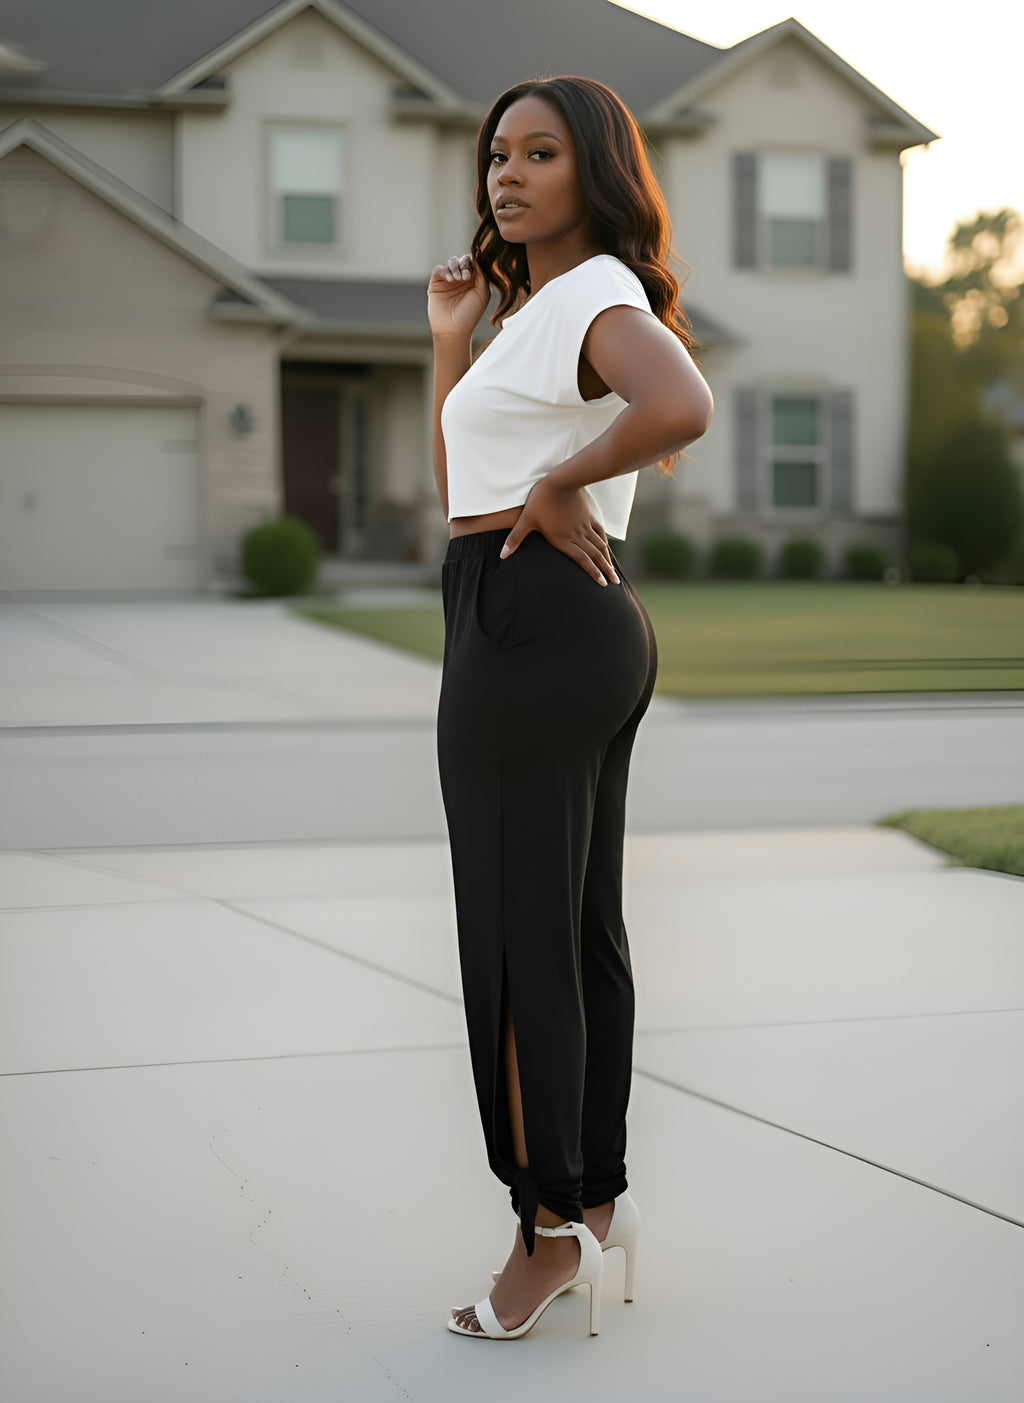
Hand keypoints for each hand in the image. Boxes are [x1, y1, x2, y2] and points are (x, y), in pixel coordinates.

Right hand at [427, 254, 489, 338]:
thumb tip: (477, 258)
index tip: (475, 268)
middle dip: (465, 265)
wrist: (453, 328)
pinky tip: (450, 280)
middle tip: (466, 277)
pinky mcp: (437, 283)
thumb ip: (482, 275)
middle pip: (463, 260)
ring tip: (458, 279)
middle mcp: (462, 279)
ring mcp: (449, 280)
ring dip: (456, 267)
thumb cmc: (470, 314)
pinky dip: (445, 271)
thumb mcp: (483, 294)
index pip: (474, 263)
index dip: (475, 262)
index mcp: (474, 281)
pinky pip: (440, 268)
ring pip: (452, 262)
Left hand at [500, 477, 619, 585]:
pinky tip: (607, 549)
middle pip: (595, 556)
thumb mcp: (526, 520)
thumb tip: (502, 555)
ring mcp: (585, 526)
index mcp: (564, 540)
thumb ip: (515, 539)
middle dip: (605, 571)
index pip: (583, 561)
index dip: (593, 573)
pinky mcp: (589, 516)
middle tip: (614, 584)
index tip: (601, 584)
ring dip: (607, 560)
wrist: (560, 480)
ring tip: (614, 572)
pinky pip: (600, 533)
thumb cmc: (540, 500)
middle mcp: (578, 535)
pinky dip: (605, 543)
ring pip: (600, 546)